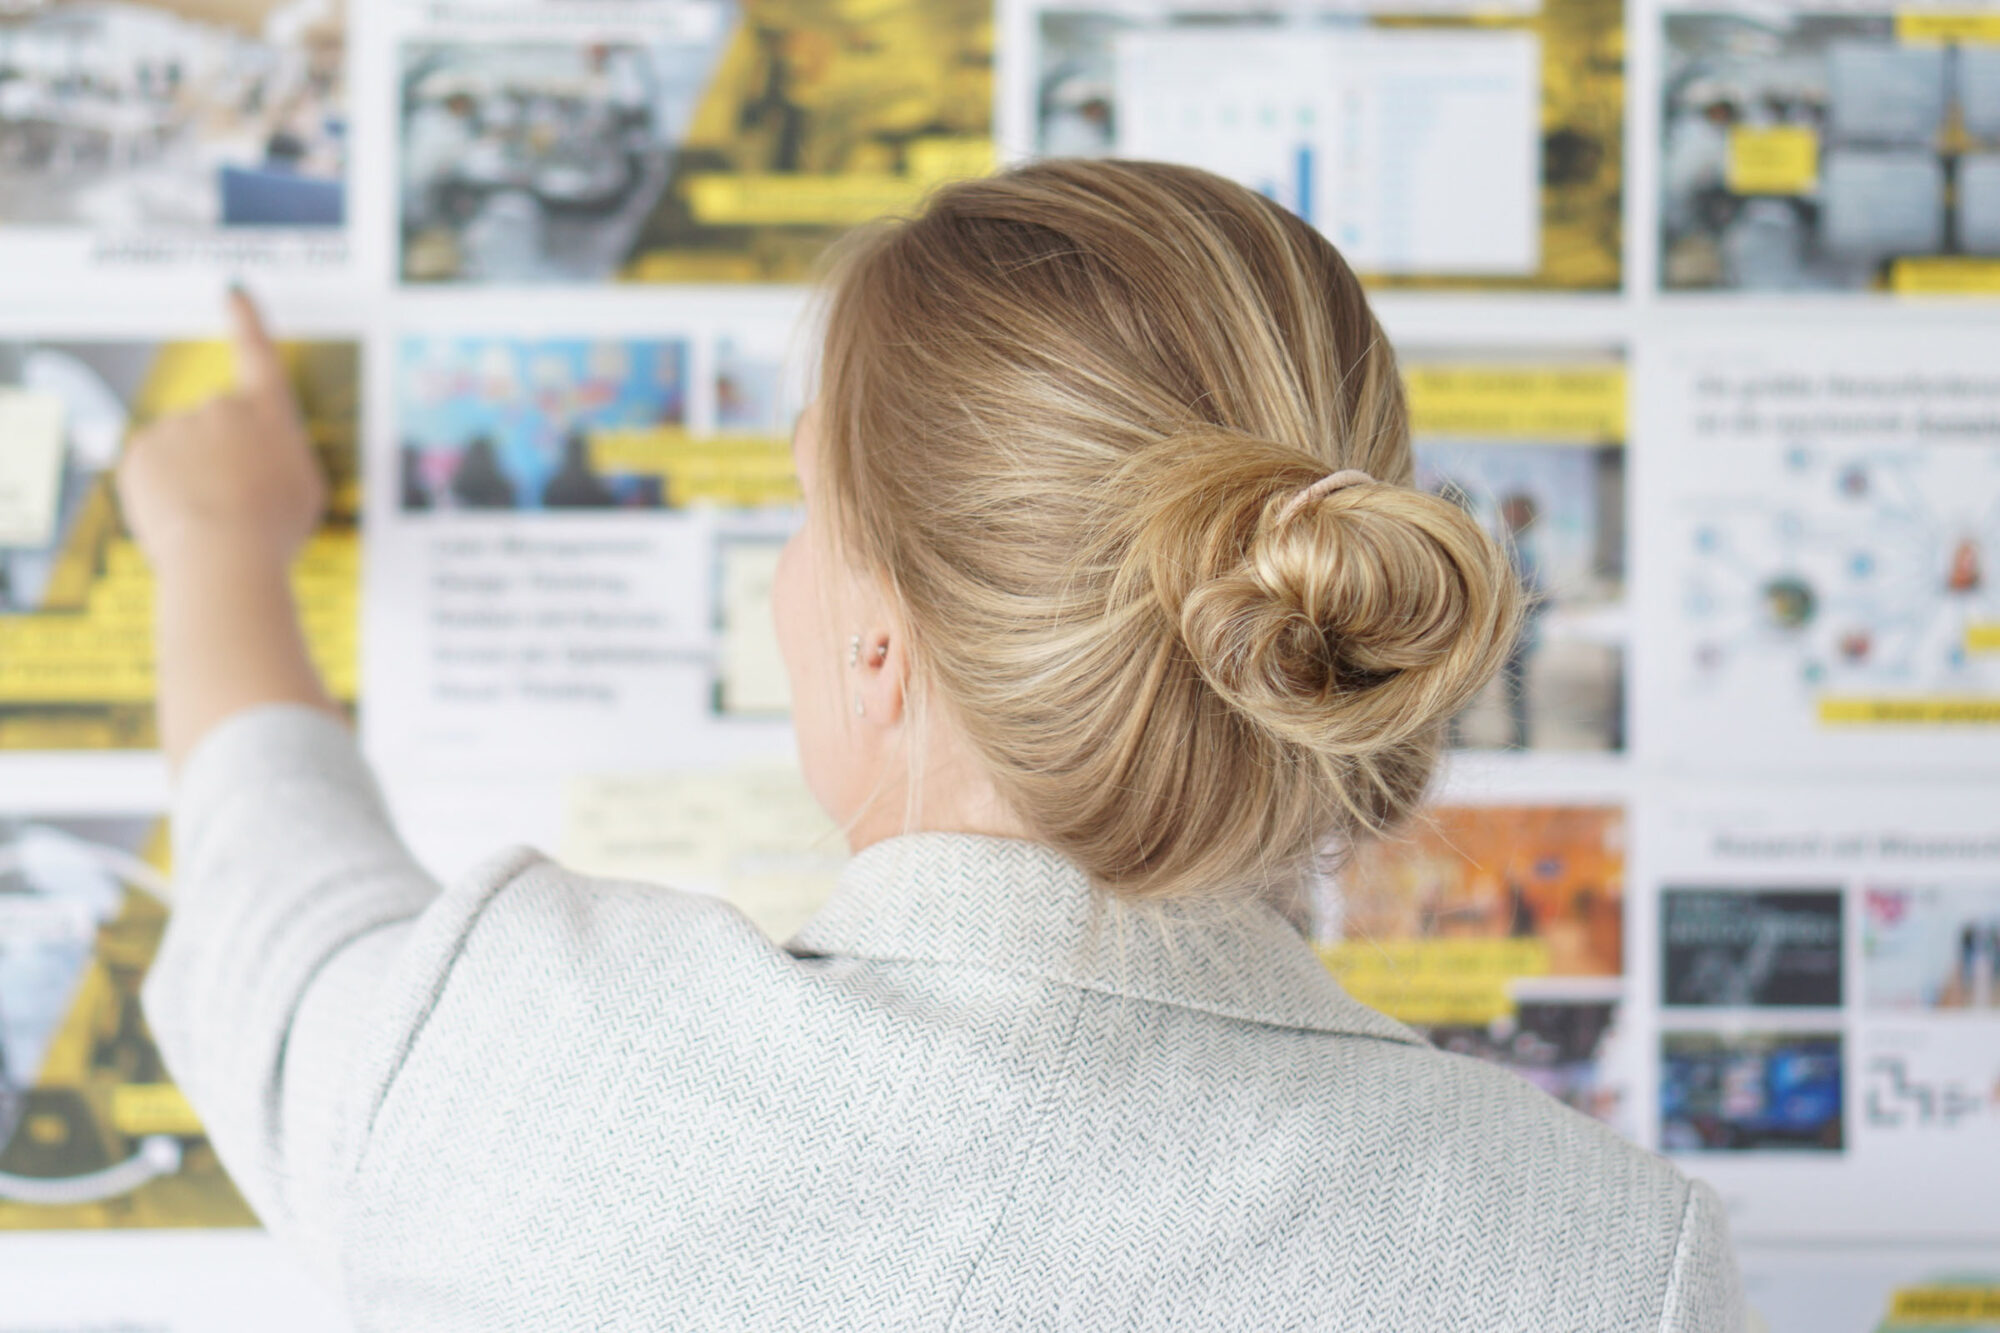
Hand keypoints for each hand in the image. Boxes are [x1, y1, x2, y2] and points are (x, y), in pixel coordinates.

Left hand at [116, 288, 327, 570]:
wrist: (224, 556)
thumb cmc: (274, 529)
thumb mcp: (301, 487)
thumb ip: (275, 455)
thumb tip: (247, 455)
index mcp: (268, 412)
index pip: (258, 354)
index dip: (247, 321)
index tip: (233, 292)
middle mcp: (220, 406)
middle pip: (217, 427)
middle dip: (220, 459)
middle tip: (236, 506)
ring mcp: (177, 426)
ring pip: (181, 453)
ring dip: (191, 480)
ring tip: (210, 521)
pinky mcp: (140, 452)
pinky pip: (151, 472)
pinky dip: (162, 494)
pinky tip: (180, 520)